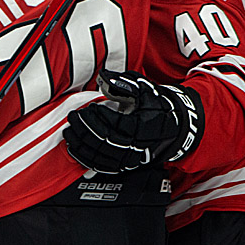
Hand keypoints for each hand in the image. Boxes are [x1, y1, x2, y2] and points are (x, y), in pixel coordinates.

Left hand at [63, 71, 203, 173]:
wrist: (174, 129)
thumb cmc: (158, 108)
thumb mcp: (145, 90)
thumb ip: (124, 83)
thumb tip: (104, 78)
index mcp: (142, 126)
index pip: (115, 123)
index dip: (98, 116)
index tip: (88, 108)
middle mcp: (136, 145)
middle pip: (104, 140)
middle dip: (85, 128)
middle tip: (74, 117)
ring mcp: (129, 158)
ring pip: (100, 155)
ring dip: (81, 143)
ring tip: (70, 131)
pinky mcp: (124, 165)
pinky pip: (101, 166)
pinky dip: (85, 158)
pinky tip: (75, 149)